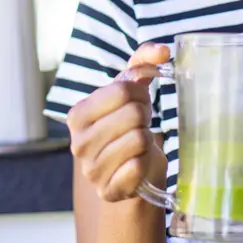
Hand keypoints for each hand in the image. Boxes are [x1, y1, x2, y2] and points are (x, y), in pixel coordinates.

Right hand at [66, 42, 169, 201]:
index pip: (121, 90)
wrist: (131, 167)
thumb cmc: (128, 122)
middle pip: (133, 114)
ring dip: (147, 139)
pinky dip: (146, 162)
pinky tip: (137, 163)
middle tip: (140, 123)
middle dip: (145, 115)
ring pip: (139, 139)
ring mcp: (91, 170)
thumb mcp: (131, 87)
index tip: (138, 102)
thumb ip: (144, 60)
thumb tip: (164, 51)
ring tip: (138, 142)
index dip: (140, 93)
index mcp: (77, 114)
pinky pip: (139, 167)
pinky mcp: (108, 191)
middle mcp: (78, 143)